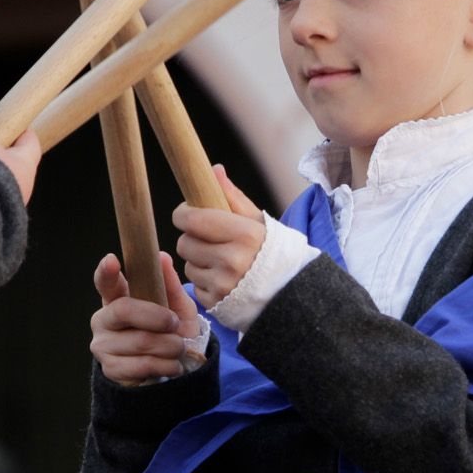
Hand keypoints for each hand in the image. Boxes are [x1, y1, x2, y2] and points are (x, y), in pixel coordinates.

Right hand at [90, 251, 200, 385]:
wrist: (175, 367)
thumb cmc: (172, 330)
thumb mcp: (177, 306)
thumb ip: (169, 283)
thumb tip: (162, 257)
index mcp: (117, 298)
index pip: (106, 282)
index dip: (106, 272)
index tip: (111, 260)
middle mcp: (103, 320)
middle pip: (124, 310)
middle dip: (158, 317)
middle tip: (175, 324)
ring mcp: (103, 346)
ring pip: (141, 341)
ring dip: (170, 346)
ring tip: (178, 348)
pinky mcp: (110, 369)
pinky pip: (143, 365)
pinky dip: (166, 364)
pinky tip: (171, 364)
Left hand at [172, 165, 265, 308]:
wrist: (289, 293)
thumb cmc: (272, 252)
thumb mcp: (259, 221)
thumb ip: (233, 197)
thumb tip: (214, 170)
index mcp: (244, 235)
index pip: (193, 219)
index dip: (183, 214)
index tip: (187, 213)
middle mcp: (231, 260)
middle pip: (184, 242)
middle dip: (192, 238)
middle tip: (208, 238)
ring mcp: (222, 284)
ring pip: (187, 264)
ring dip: (197, 260)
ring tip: (220, 260)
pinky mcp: (215, 302)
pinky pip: (194, 285)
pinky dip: (204, 280)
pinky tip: (223, 278)